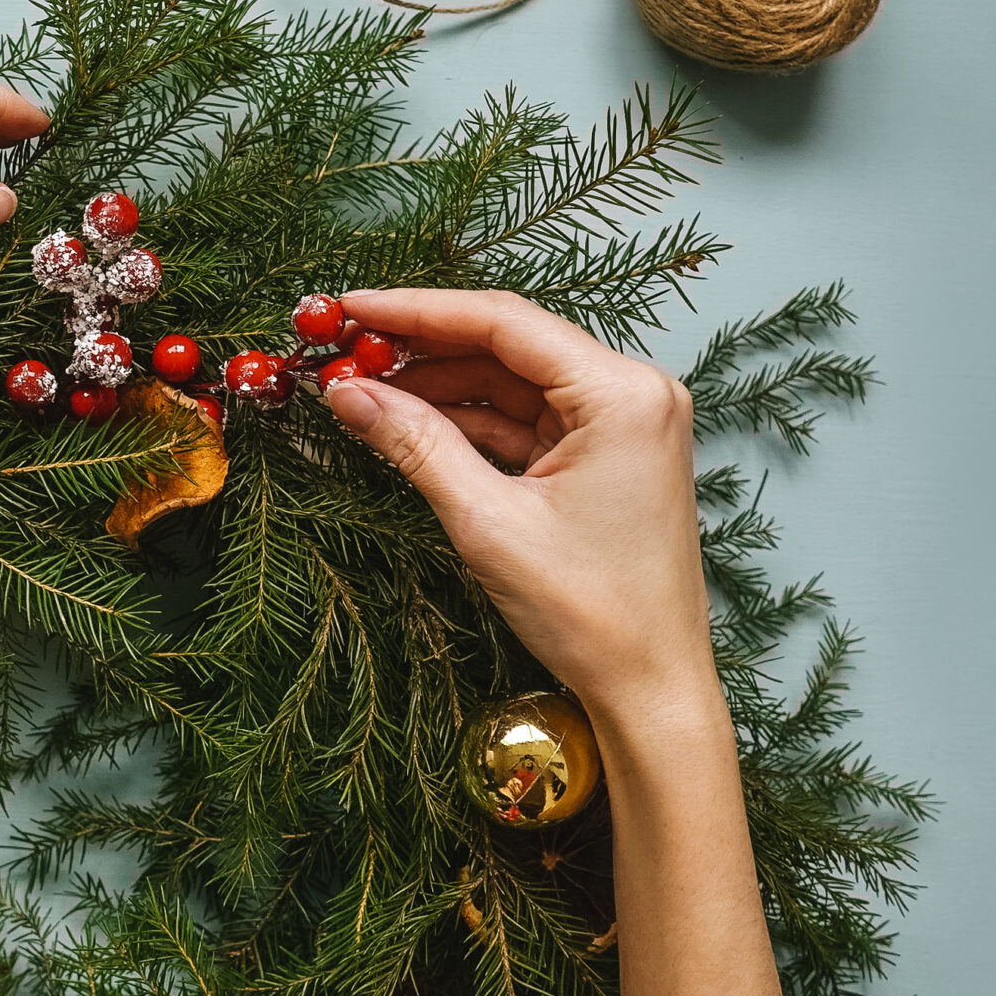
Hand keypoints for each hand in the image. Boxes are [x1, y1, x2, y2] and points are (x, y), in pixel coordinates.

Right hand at [319, 289, 713, 725]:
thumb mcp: (487, 520)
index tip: (347, 309)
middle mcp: (633, 395)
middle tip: (344, 349)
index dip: (416, 310)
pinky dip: (469, 422)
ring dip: (440, 385)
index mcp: (623, 394)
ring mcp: (623, 426)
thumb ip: (415, 443)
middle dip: (422, 346)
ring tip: (363, 388)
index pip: (504, 322)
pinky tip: (410, 423)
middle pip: (508, 344)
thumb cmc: (592, 611)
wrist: (651, 686)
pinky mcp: (607, 457)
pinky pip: (526, 420)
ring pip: (512, 381)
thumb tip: (346, 392)